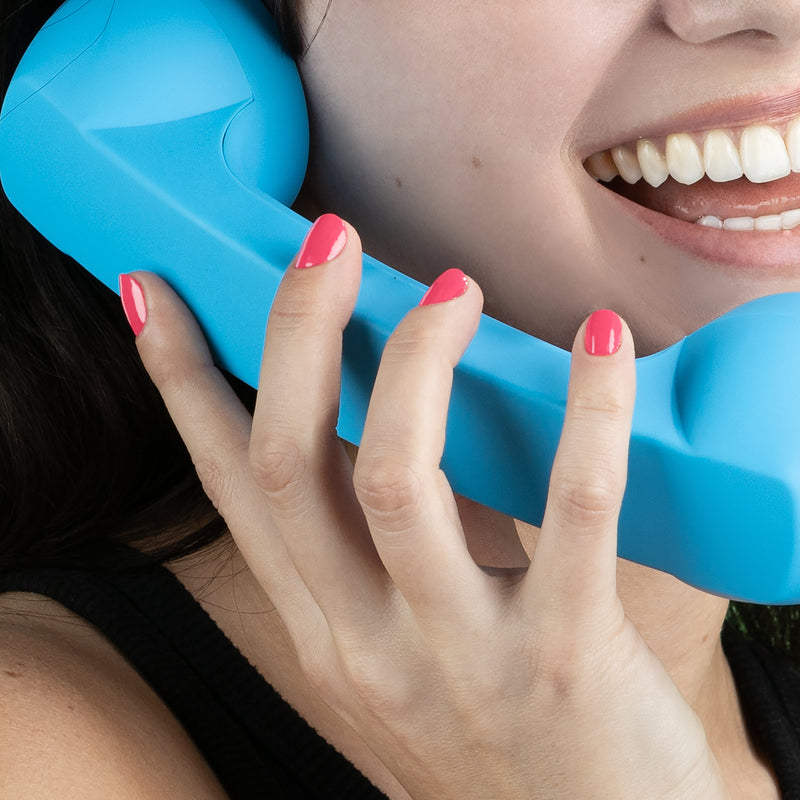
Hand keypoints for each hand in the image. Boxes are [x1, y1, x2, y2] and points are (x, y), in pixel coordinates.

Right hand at [125, 215, 728, 798]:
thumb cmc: (495, 739)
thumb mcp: (401, 653)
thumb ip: (374, 563)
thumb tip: (372, 440)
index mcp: (319, 628)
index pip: (226, 487)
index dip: (179, 382)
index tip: (152, 290)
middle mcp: (364, 640)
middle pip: (290, 463)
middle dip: (292, 333)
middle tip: (325, 239)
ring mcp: (457, 653)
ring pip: (397, 479)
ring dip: (415, 362)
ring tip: (451, 289)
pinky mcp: (564, 658)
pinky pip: (570, 511)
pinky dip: (587, 414)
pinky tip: (601, 343)